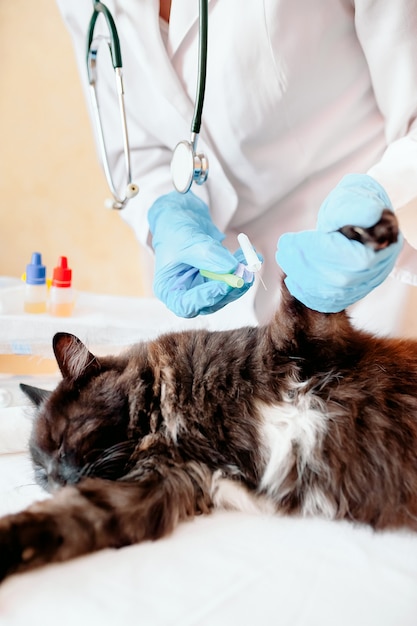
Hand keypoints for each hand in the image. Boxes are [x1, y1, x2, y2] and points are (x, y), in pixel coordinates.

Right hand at [148, 191, 252, 317]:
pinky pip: (233, 281)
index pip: (186, 305)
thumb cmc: (174, 229)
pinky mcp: (217, 280)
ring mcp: (203, 288)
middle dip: (229, 289)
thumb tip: (232, 268)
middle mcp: (186, 293)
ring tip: (250, 260)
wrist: (182, 218)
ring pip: (225, 293)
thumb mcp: (186, 240)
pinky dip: (243, 269)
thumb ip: (207, 255)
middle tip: (244, 274)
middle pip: (210, 302)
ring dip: (240, 279)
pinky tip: (251, 256)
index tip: (222, 286)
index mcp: (169, 289)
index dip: (205, 299)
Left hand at [276, 174, 403, 312]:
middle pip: (340, 278)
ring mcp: (365, 284)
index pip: (350, 257)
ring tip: (284, 258)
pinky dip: (309, 294)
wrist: (362, 218)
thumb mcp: (356, 196)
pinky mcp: (352, 292)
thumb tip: (370, 214)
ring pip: (333, 292)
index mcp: (383, 245)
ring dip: (303, 278)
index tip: (290, 241)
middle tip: (283, 251)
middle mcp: (377, 270)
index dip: (317, 250)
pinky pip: (331, 301)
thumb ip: (357, 207)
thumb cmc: (357, 203)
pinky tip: (292, 282)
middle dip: (306, 265)